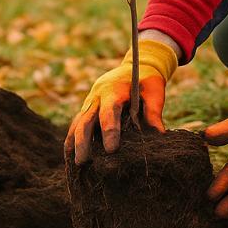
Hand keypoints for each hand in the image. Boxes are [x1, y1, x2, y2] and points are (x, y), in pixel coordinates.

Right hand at [64, 37, 178, 163]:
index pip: (109, 112)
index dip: (109, 131)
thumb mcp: (154, 91)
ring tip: (75, 163)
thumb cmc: (147, 80)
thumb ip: (154, 111)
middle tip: (82, 161)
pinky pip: (77, 123)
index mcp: (113, 90)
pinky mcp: (88, 108)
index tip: (111, 150)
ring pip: (78, 122)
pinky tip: (69, 155)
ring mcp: (90, 102)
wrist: (137, 64)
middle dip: (83, 142)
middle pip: (86, 120)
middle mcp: (97, 96)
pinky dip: (72, 138)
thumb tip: (158, 135)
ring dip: (74, 142)